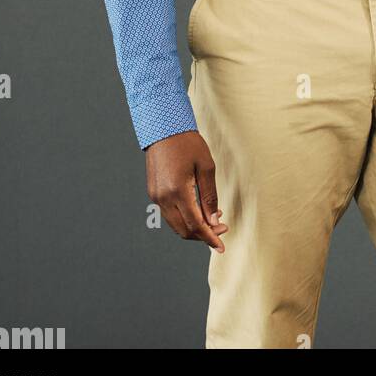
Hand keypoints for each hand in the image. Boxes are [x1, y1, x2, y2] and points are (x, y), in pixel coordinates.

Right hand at [145, 130, 227, 251]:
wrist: (164, 128)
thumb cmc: (188, 144)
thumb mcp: (206, 167)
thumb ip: (210, 196)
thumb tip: (214, 220)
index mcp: (178, 191)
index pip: (195, 225)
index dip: (209, 238)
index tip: (221, 246)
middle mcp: (163, 198)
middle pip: (184, 230)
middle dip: (203, 235)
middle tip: (222, 228)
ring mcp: (155, 196)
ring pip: (175, 225)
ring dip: (193, 228)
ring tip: (212, 221)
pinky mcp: (153, 193)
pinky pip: (169, 214)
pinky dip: (183, 219)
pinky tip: (197, 212)